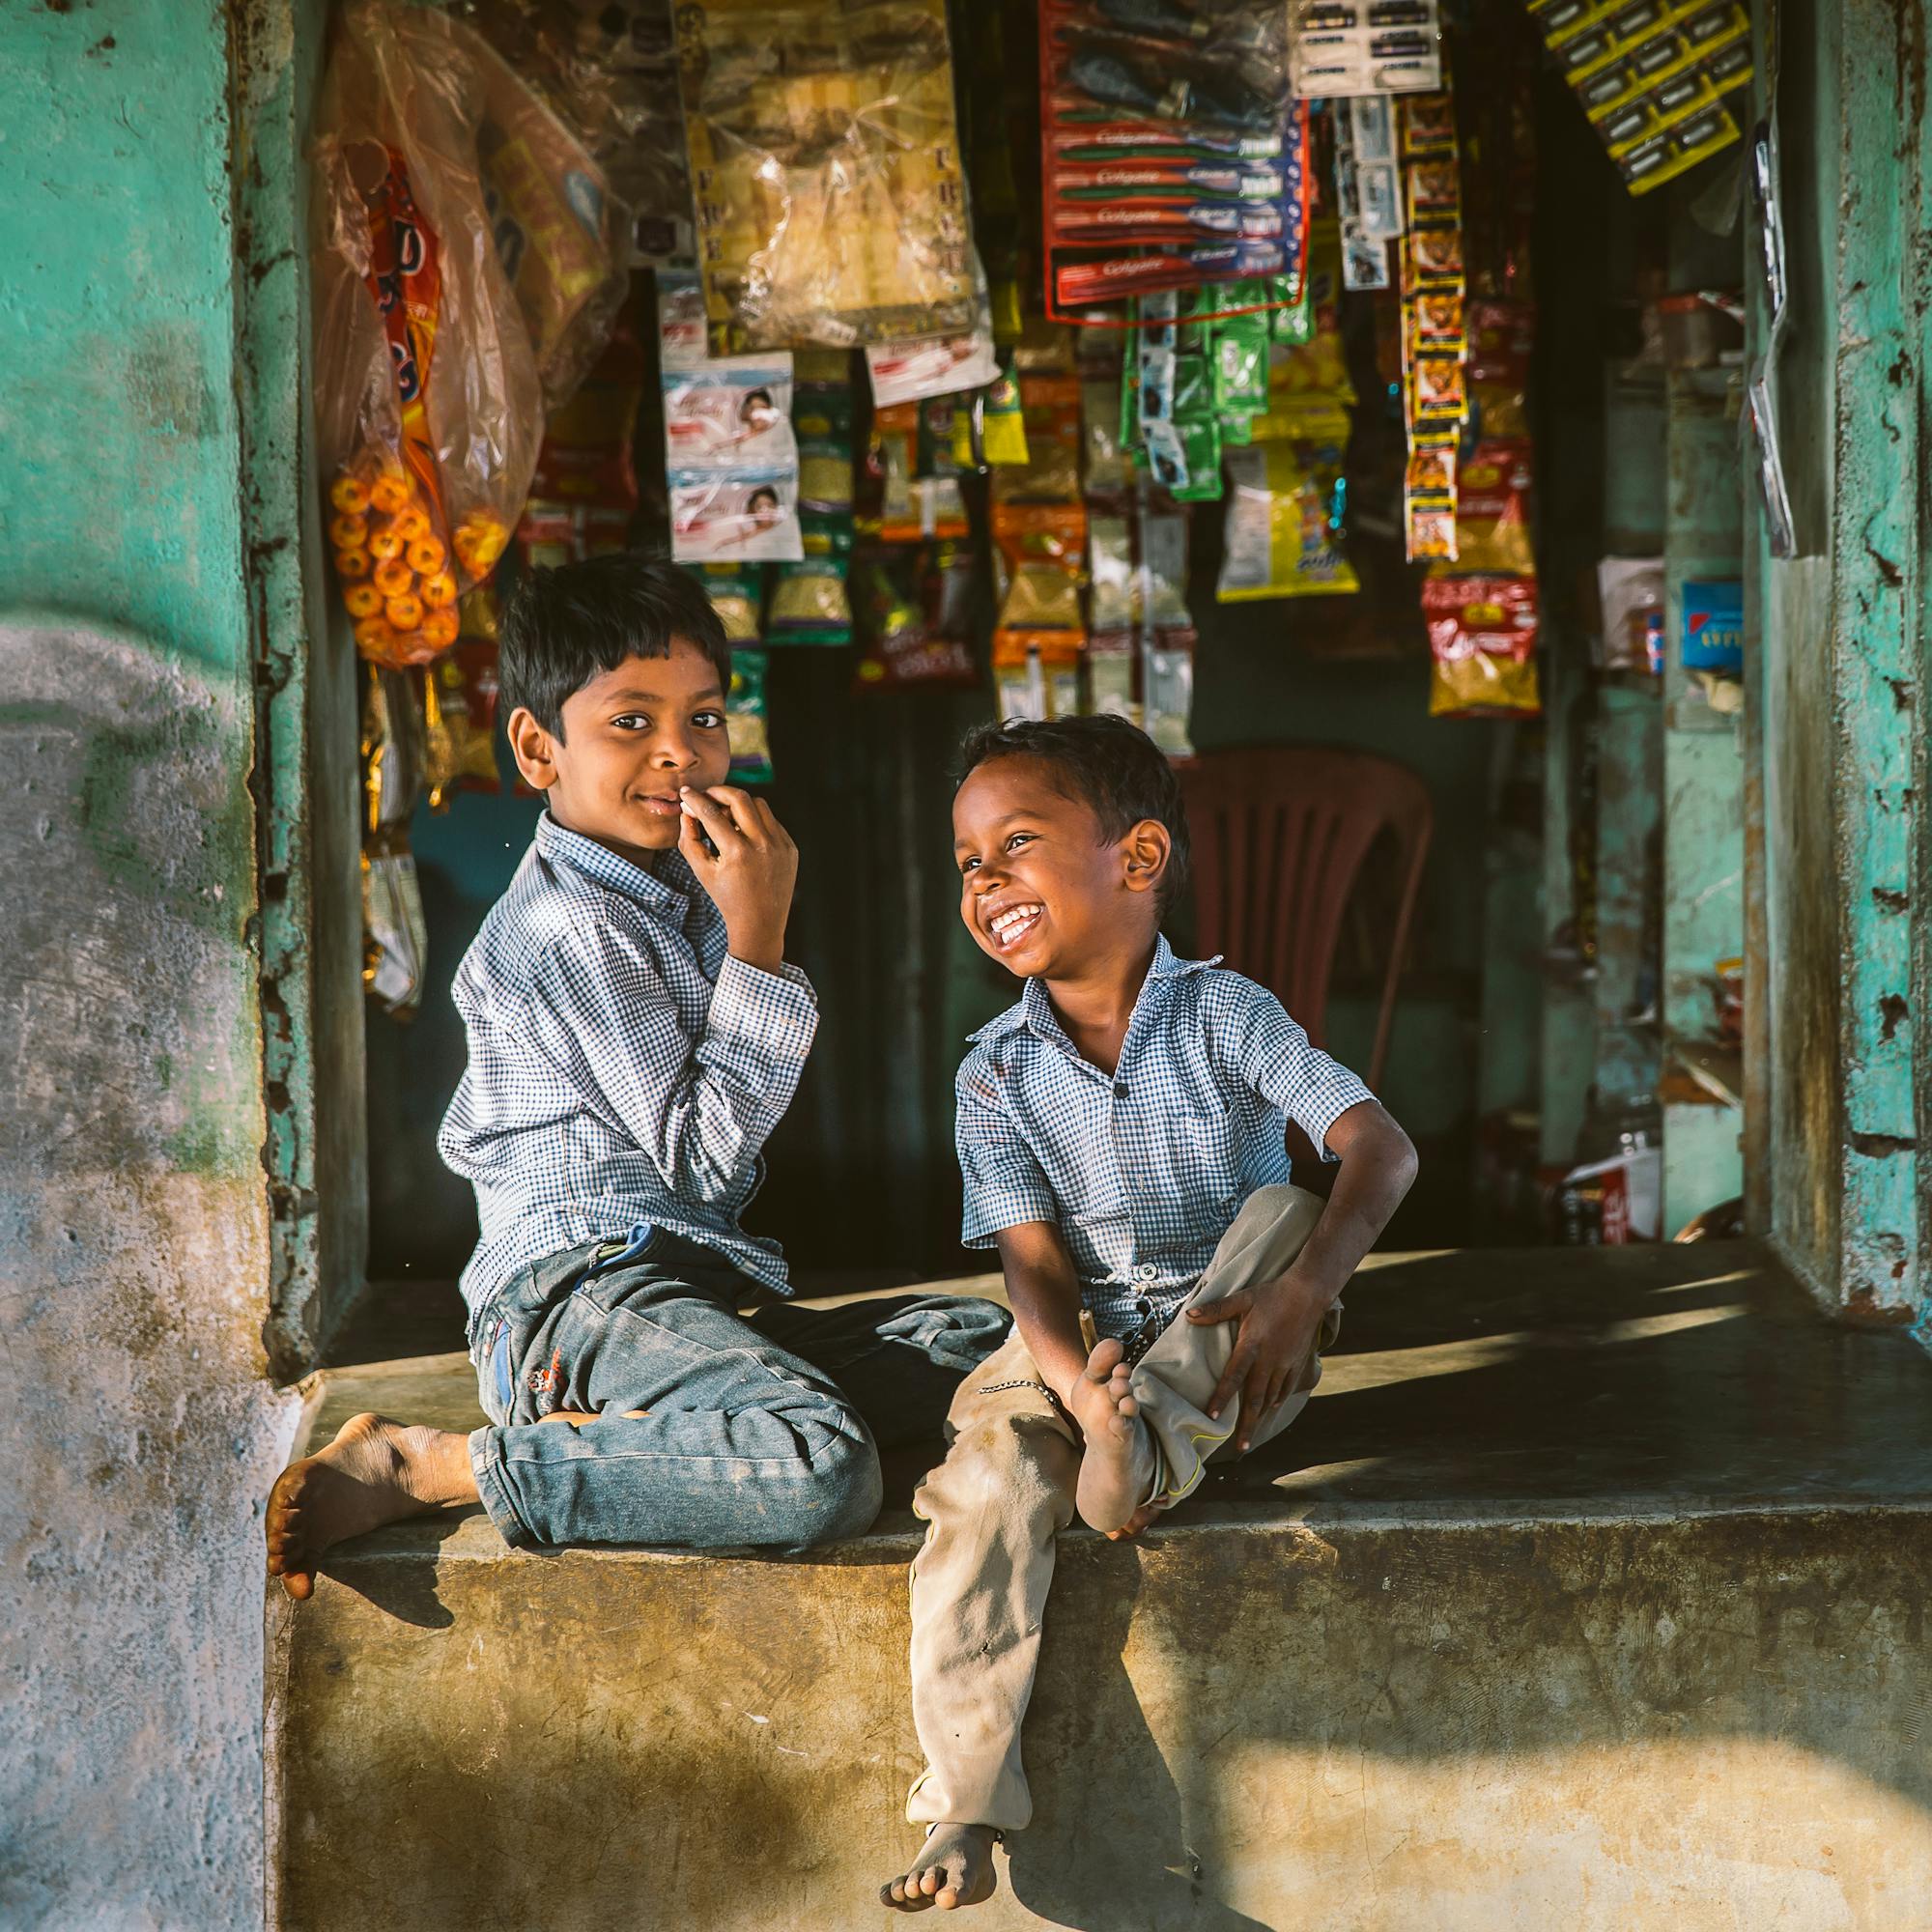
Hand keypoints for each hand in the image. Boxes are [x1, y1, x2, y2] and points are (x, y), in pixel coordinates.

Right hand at [677, 785, 796, 973]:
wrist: (760, 923)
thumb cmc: (727, 898)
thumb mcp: (702, 871)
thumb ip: (689, 839)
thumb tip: (686, 811)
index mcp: (737, 852)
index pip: (711, 813)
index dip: (695, 799)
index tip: (685, 792)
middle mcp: (762, 845)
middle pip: (739, 798)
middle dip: (719, 792)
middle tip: (706, 796)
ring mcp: (781, 845)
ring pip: (759, 805)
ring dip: (739, 804)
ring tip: (725, 816)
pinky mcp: (791, 847)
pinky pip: (772, 821)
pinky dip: (756, 821)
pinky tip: (744, 832)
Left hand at [1186, 1272, 1330, 1450]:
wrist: (1308, 1293)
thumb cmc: (1272, 1294)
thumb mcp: (1243, 1299)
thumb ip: (1216, 1310)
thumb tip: (1189, 1315)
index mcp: (1252, 1345)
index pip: (1233, 1376)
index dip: (1221, 1397)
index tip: (1212, 1417)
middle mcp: (1269, 1360)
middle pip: (1254, 1398)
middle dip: (1246, 1424)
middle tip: (1239, 1447)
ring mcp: (1285, 1364)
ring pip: (1270, 1397)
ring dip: (1260, 1417)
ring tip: (1250, 1435)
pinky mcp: (1297, 1363)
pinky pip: (1285, 1389)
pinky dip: (1276, 1401)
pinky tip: (1269, 1409)